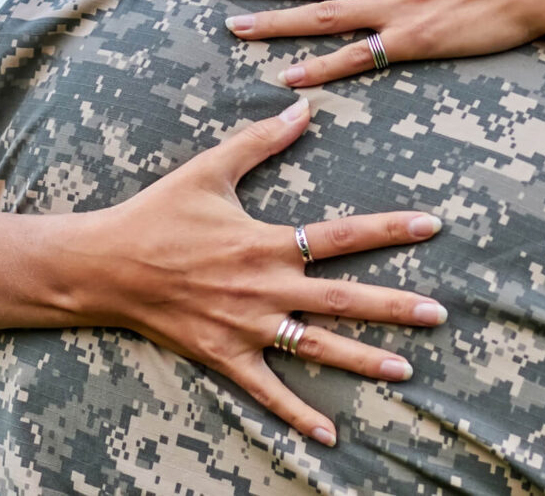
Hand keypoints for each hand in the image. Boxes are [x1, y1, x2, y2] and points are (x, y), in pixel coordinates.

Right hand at [86, 98, 445, 445]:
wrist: (103, 266)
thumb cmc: (158, 213)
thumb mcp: (209, 168)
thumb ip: (260, 141)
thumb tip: (303, 107)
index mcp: (266, 242)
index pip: (343, 235)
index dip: (390, 229)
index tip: (431, 226)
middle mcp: (265, 288)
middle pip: (343, 299)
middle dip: (395, 306)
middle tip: (441, 314)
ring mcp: (247, 327)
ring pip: (317, 348)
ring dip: (363, 360)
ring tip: (407, 369)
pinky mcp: (224, 356)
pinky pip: (267, 390)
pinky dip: (298, 415)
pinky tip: (330, 436)